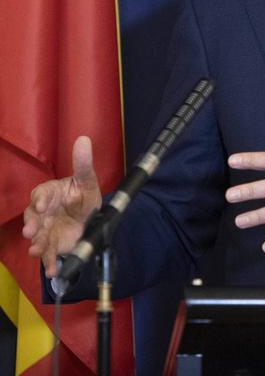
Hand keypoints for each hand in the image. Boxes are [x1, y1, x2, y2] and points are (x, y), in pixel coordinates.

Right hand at [22, 136, 102, 277]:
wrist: (88, 215)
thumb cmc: (83, 195)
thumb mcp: (87, 180)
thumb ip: (83, 163)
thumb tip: (83, 139)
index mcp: (49, 193)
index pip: (40, 194)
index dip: (40, 200)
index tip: (42, 205)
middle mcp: (42, 213)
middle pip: (32, 218)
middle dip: (31, 225)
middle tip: (31, 230)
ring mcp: (45, 229)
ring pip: (37, 237)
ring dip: (36, 245)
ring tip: (37, 251)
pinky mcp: (52, 244)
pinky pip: (48, 254)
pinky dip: (49, 263)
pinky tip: (52, 270)